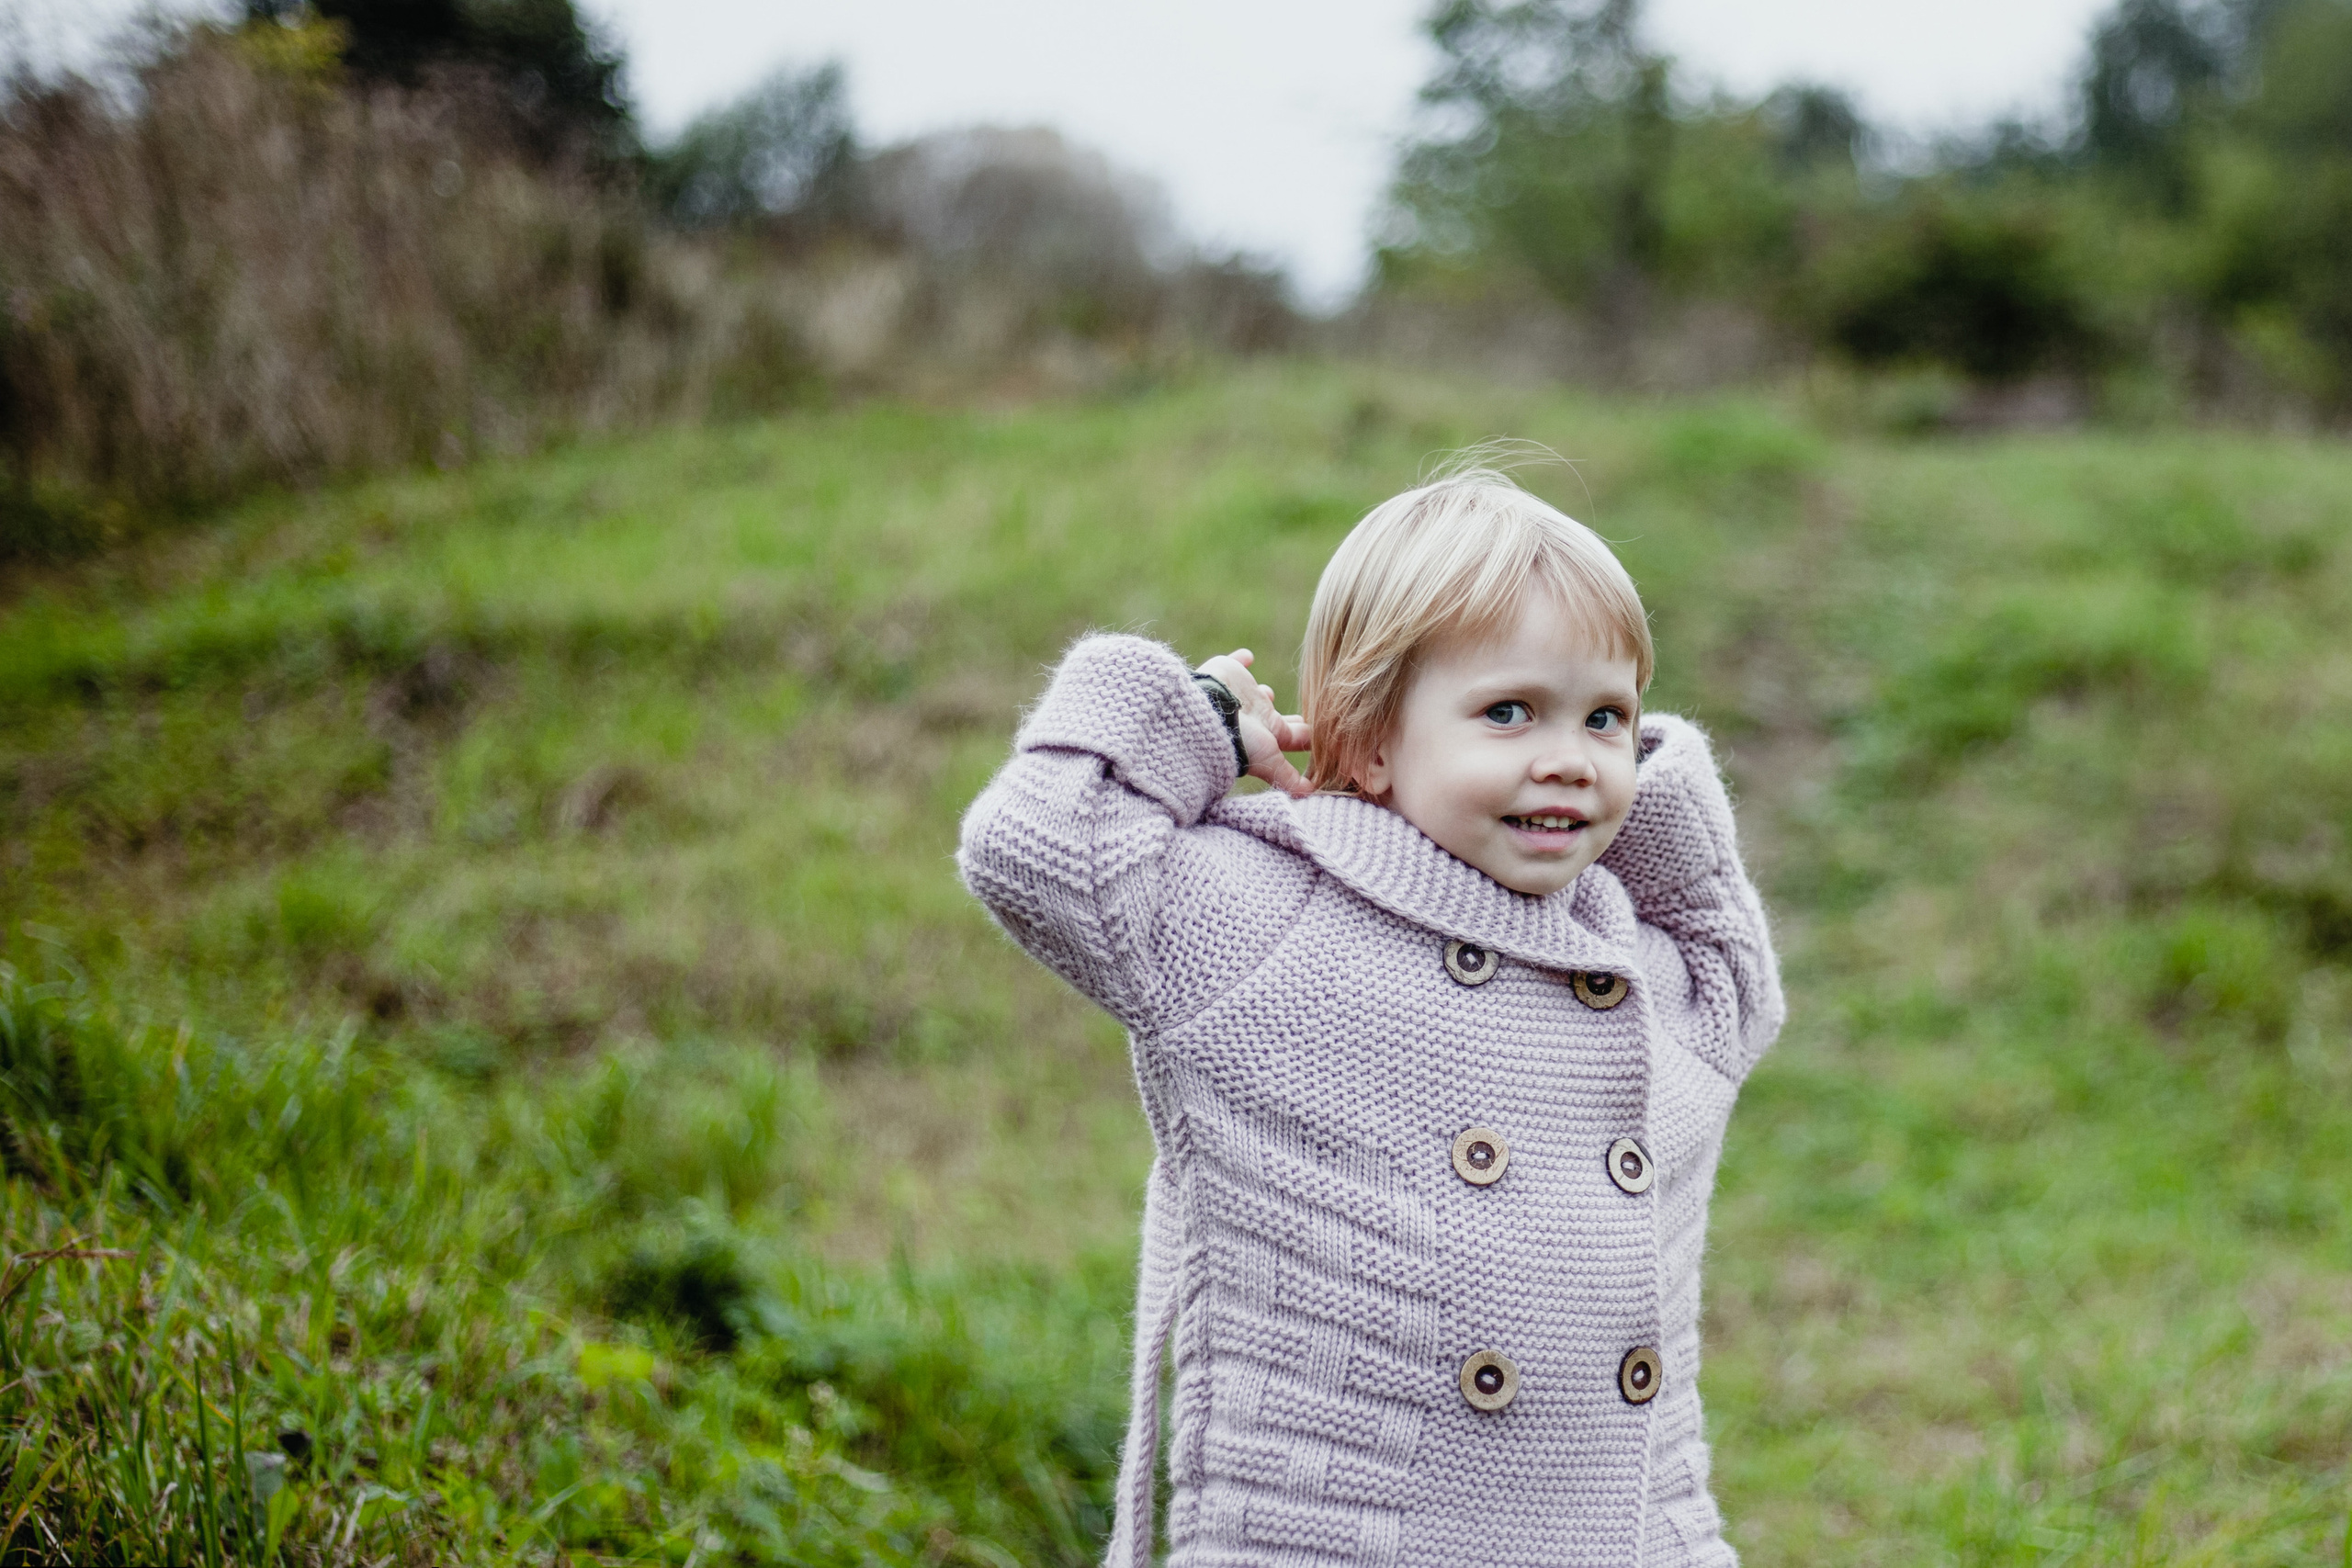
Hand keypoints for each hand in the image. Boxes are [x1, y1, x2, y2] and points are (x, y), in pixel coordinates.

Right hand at [1197, 649, 1312, 797]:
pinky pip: (1236, 663)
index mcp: (1268, 735)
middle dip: (1288, 719)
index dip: (1305, 736)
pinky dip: (1241, 660)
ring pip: (1255, 694)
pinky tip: (1248, 656)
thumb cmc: (1237, 741)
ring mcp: (1240, 696)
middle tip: (1305, 715)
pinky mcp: (1226, 674)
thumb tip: (1310, 794)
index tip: (1321, 735)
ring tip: (1268, 692)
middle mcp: (1255, 716)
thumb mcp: (1268, 762)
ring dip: (1262, 693)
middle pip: (1276, 717)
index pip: (1292, 737)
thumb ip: (1287, 776)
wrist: (1205, 715)